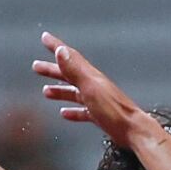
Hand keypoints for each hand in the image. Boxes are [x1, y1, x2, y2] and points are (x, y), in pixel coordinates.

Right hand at [32, 31, 148, 137]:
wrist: (133, 130)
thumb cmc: (114, 110)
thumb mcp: (90, 87)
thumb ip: (75, 69)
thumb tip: (61, 51)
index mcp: (91, 76)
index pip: (70, 57)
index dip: (57, 47)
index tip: (45, 38)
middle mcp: (94, 85)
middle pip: (69, 74)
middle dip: (53, 69)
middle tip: (37, 67)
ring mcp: (97, 100)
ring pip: (74, 92)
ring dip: (60, 90)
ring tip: (46, 91)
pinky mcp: (100, 115)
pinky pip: (82, 110)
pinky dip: (72, 110)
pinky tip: (65, 113)